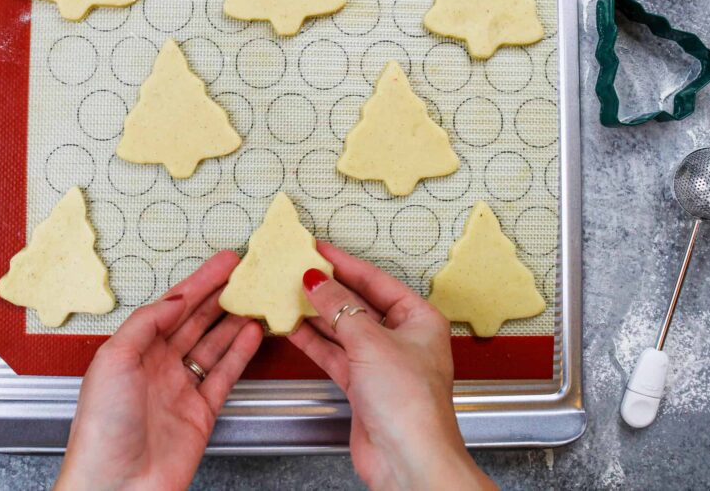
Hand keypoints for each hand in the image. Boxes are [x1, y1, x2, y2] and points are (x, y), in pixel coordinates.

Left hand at [56, 251, 262, 490]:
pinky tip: (252, 334)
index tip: (222, 263)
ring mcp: (180, 389)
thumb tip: (175, 298)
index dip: (198, 282)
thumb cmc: (102, 429)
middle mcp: (156, 367)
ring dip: (234, 320)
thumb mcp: (114, 359)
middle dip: (220, 295)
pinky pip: (224, 374)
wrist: (117, 486)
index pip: (171, 306)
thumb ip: (147, 323)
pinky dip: (240, 353)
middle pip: (195, 320)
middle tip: (245, 273)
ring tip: (254, 298)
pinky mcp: (200, 413)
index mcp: (132, 351)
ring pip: (213, 344)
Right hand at [289, 241, 494, 490]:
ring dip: (317, 314)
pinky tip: (294, 327)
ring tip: (289, 294)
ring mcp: (382, 363)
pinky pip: (335, 353)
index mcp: (420, 319)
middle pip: (359, 303)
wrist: (408, 459)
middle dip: (328, 289)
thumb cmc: (411, 403)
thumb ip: (338, 307)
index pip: (376, 280)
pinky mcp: (363, 386)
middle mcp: (403, 339)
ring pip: (344, 329)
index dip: (346, 263)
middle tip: (299, 269)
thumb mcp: (370, 341)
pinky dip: (315, 341)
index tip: (320, 249)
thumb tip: (317, 281)